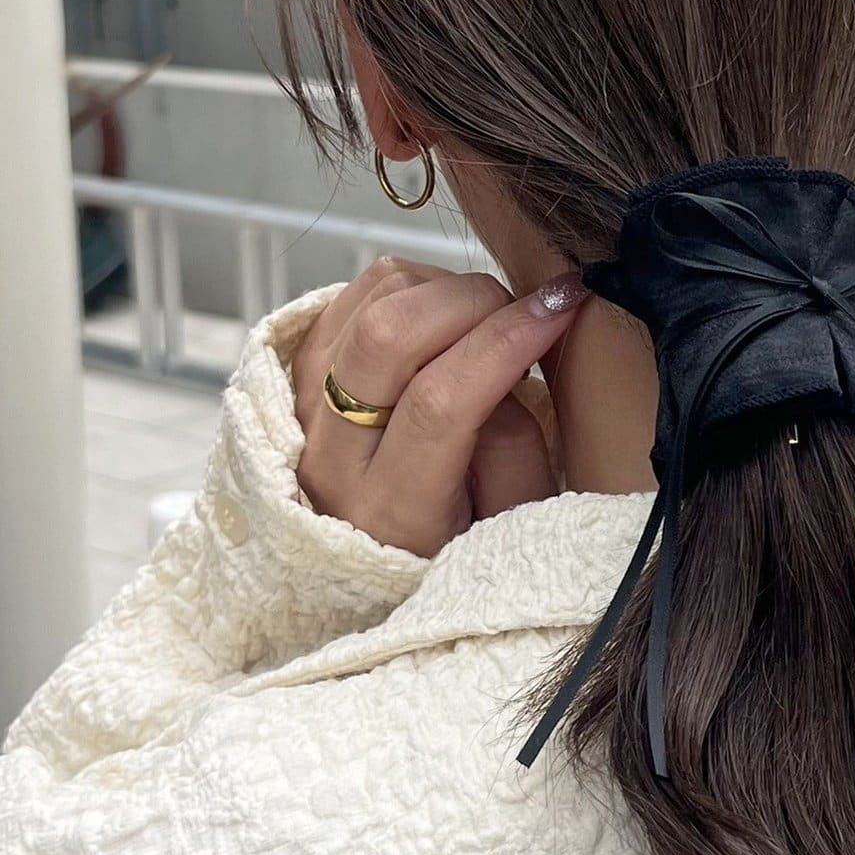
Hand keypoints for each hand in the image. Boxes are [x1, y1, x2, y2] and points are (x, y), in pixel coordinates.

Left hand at [290, 258, 588, 555]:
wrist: (372, 567)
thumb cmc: (452, 544)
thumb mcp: (507, 520)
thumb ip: (514, 443)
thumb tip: (506, 353)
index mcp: (390, 510)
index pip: (439, 403)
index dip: (505, 341)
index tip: (558, 309)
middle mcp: (331, 457)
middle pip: (386, 335)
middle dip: (472, 301)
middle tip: (521, 314)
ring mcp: (301, 409)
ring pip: (371, 302)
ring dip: (443, 290)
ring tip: (483, 323)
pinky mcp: (296, 372)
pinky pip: (352, 293)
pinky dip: (408, 287)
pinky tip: (442, 317)